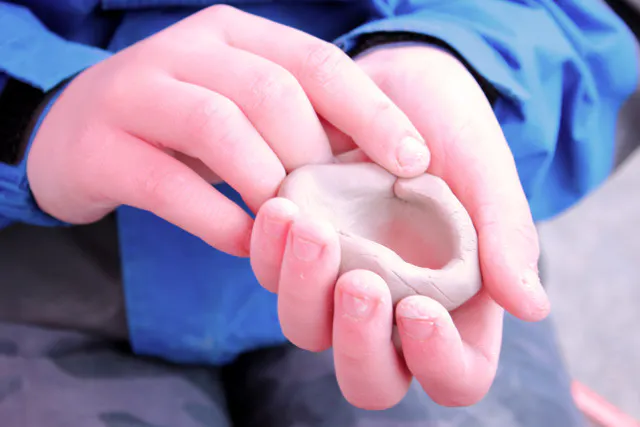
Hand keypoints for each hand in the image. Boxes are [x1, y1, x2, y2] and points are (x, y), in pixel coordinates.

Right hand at [27, 6, 428, 255]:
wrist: (76, 133)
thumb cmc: (181, 124)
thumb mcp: (242, 104)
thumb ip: (300, 120)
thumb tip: (377, 160)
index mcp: (234, 34)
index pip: (317, 62)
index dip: (372, 111)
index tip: (414, 161)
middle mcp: (186, 51)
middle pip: (272, 92)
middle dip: (315, 156)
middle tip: (337, 207)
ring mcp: (136, 94)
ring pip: (219, 128)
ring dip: (267, 184)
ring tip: (291, 225)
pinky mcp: (102, 149)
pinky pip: (168, 186)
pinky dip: (218, 221)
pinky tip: (245, 243)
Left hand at [250, 45, 549, 407]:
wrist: (398, 85)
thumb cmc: (451, 131)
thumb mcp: (484, 171)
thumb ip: (506, 234)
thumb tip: (532, 307)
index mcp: (454, 304)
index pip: (453, 376)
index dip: (437, 361)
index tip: (419, 307)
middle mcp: (392, 307)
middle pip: (370, 376)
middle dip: (359, 341)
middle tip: (360, 281)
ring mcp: (338, 283)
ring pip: (308, 329)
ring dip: (305, 290)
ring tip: (313, 228)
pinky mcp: (298, 251)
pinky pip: (272, 273)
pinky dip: (272, 250)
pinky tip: (281, 208)